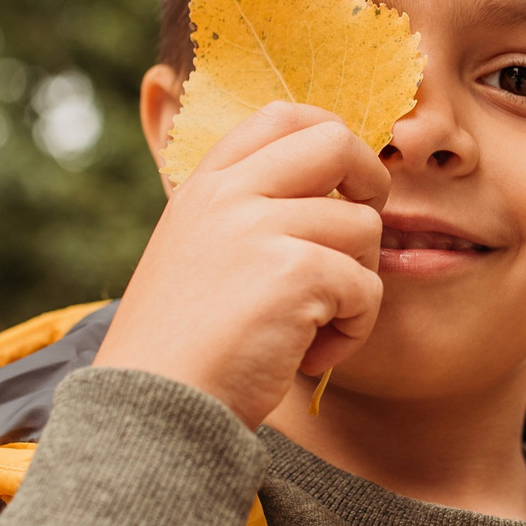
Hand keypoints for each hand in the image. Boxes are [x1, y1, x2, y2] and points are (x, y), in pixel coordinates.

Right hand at [95, 103, 387, 427]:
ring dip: (356, 285)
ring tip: (313, 328)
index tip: (340, 191)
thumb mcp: (198, 256)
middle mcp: (229, 194)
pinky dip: (352, 331)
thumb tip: (335, 197)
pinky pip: (366, 287)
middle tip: (353, 245)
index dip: (332, 142)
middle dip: (370, 188)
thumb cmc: (183, 349)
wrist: (155, 409)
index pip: (283, 116)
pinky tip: (310, 357)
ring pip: (364, 228)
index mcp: (205, 185)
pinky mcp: (295, 272)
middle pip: (336, 142)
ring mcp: (260, 227)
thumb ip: (246, 216)